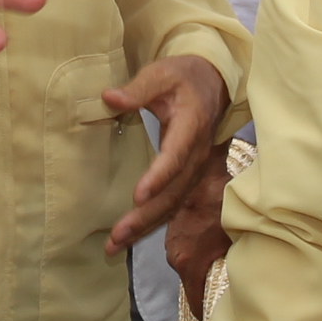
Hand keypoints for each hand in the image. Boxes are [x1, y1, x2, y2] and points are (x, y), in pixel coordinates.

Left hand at [102, 55, 227, 258]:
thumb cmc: (182, 77)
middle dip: (145, 217)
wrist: (212, 84)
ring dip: (144, 227)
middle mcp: (196, 155)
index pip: (175, 157)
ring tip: (114, 246)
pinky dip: (149, 223)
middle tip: (117, 235)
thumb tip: (109, 99)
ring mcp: (193, 170)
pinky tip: (127, 237)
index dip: (158, 177)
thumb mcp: (161, 74)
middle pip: (173, 192)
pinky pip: (170, 205)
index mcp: (190, 128)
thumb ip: (137, 89)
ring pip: (171, 205)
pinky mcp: (186, 178)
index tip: (138, 195)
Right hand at [165, 160, 231, 318]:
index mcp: (189, 262)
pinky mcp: (172, 227)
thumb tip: (248, 284)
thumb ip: (237, 262)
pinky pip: (184, 248)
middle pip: (191, 282)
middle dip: (206, 288)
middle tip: (225, 293)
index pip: (195, 301)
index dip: (206, 314)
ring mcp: (171, 240)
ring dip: (200, 267)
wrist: (204, 170)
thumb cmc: (224, 205)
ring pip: (187, 264)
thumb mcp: (237, 237)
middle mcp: (175, 255)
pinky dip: (195, 251)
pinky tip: (209, 245)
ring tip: (219, 269)